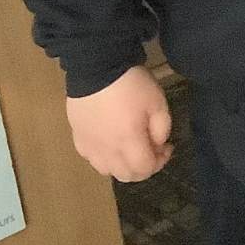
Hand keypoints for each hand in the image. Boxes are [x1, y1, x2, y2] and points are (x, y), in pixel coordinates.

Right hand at [66, 65, 172, 182]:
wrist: (97, 68)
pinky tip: (111, 143)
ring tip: (131, 148)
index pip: (144, 169)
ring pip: (107, 171)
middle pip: (125, 176)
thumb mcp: (158, 102)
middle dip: (143, 168)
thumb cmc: (131, 84)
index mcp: (128, 140)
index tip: (167, 146)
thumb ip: (162, 128)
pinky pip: (91, 159)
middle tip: (151, 150)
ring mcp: (88, 145)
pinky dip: (105, 158)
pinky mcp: (77, 138)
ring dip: (123, 166)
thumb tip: (157, 145)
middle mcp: (106, 149)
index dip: (160, 162)